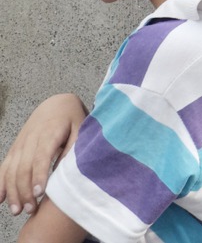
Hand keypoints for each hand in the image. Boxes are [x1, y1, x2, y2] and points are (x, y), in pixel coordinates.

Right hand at [0, 94, 86, 216]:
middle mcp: (30, 139)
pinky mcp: (15, 149)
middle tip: (30, 209)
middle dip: (24, 191)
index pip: (42, 156)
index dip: (39, 175)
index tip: (39, 193)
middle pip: (24, 168)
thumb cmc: (72, 118)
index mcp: (49, 133)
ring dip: (12, 192)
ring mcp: (20, 145)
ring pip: (12, 170)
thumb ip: (74, 148)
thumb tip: (69, 170)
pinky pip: (4, 167)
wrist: (57, 104)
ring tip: (17, 210)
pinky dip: (0, 184)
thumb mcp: (80, 128)